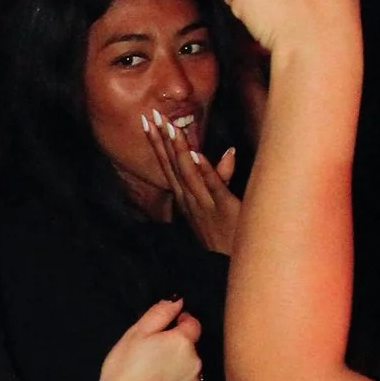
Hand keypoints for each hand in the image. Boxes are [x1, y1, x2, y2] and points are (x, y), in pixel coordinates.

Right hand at [99, 296, 201, 380]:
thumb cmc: (124, 368)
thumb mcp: (136, 333)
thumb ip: (160, 313)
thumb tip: (178, 300)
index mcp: (182, 342)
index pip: (193, 324)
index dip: (179, 324)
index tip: (164, 331)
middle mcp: (195, 363)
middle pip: (191, 348)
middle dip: (177, 348)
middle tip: (153, 356)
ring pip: (190, 370)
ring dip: (179, 368)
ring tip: (155, 375)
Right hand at [145, 113, 240, 253]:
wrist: (231, 264)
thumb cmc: (226, 233)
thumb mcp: (217, 202)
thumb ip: (220, 175)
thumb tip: (229, 151)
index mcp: (185, 197)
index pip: (167, 164)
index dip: (157, 142)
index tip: (147, 121)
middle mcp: (189, 199)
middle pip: (171, 165)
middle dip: (161, 140)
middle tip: (151, 116)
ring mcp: (204, 204)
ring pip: (187, 173)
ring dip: (178, 149)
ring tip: (171, 127)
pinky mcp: (223, 208)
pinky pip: (212, 187)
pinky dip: (204, 171)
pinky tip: (196, 154)